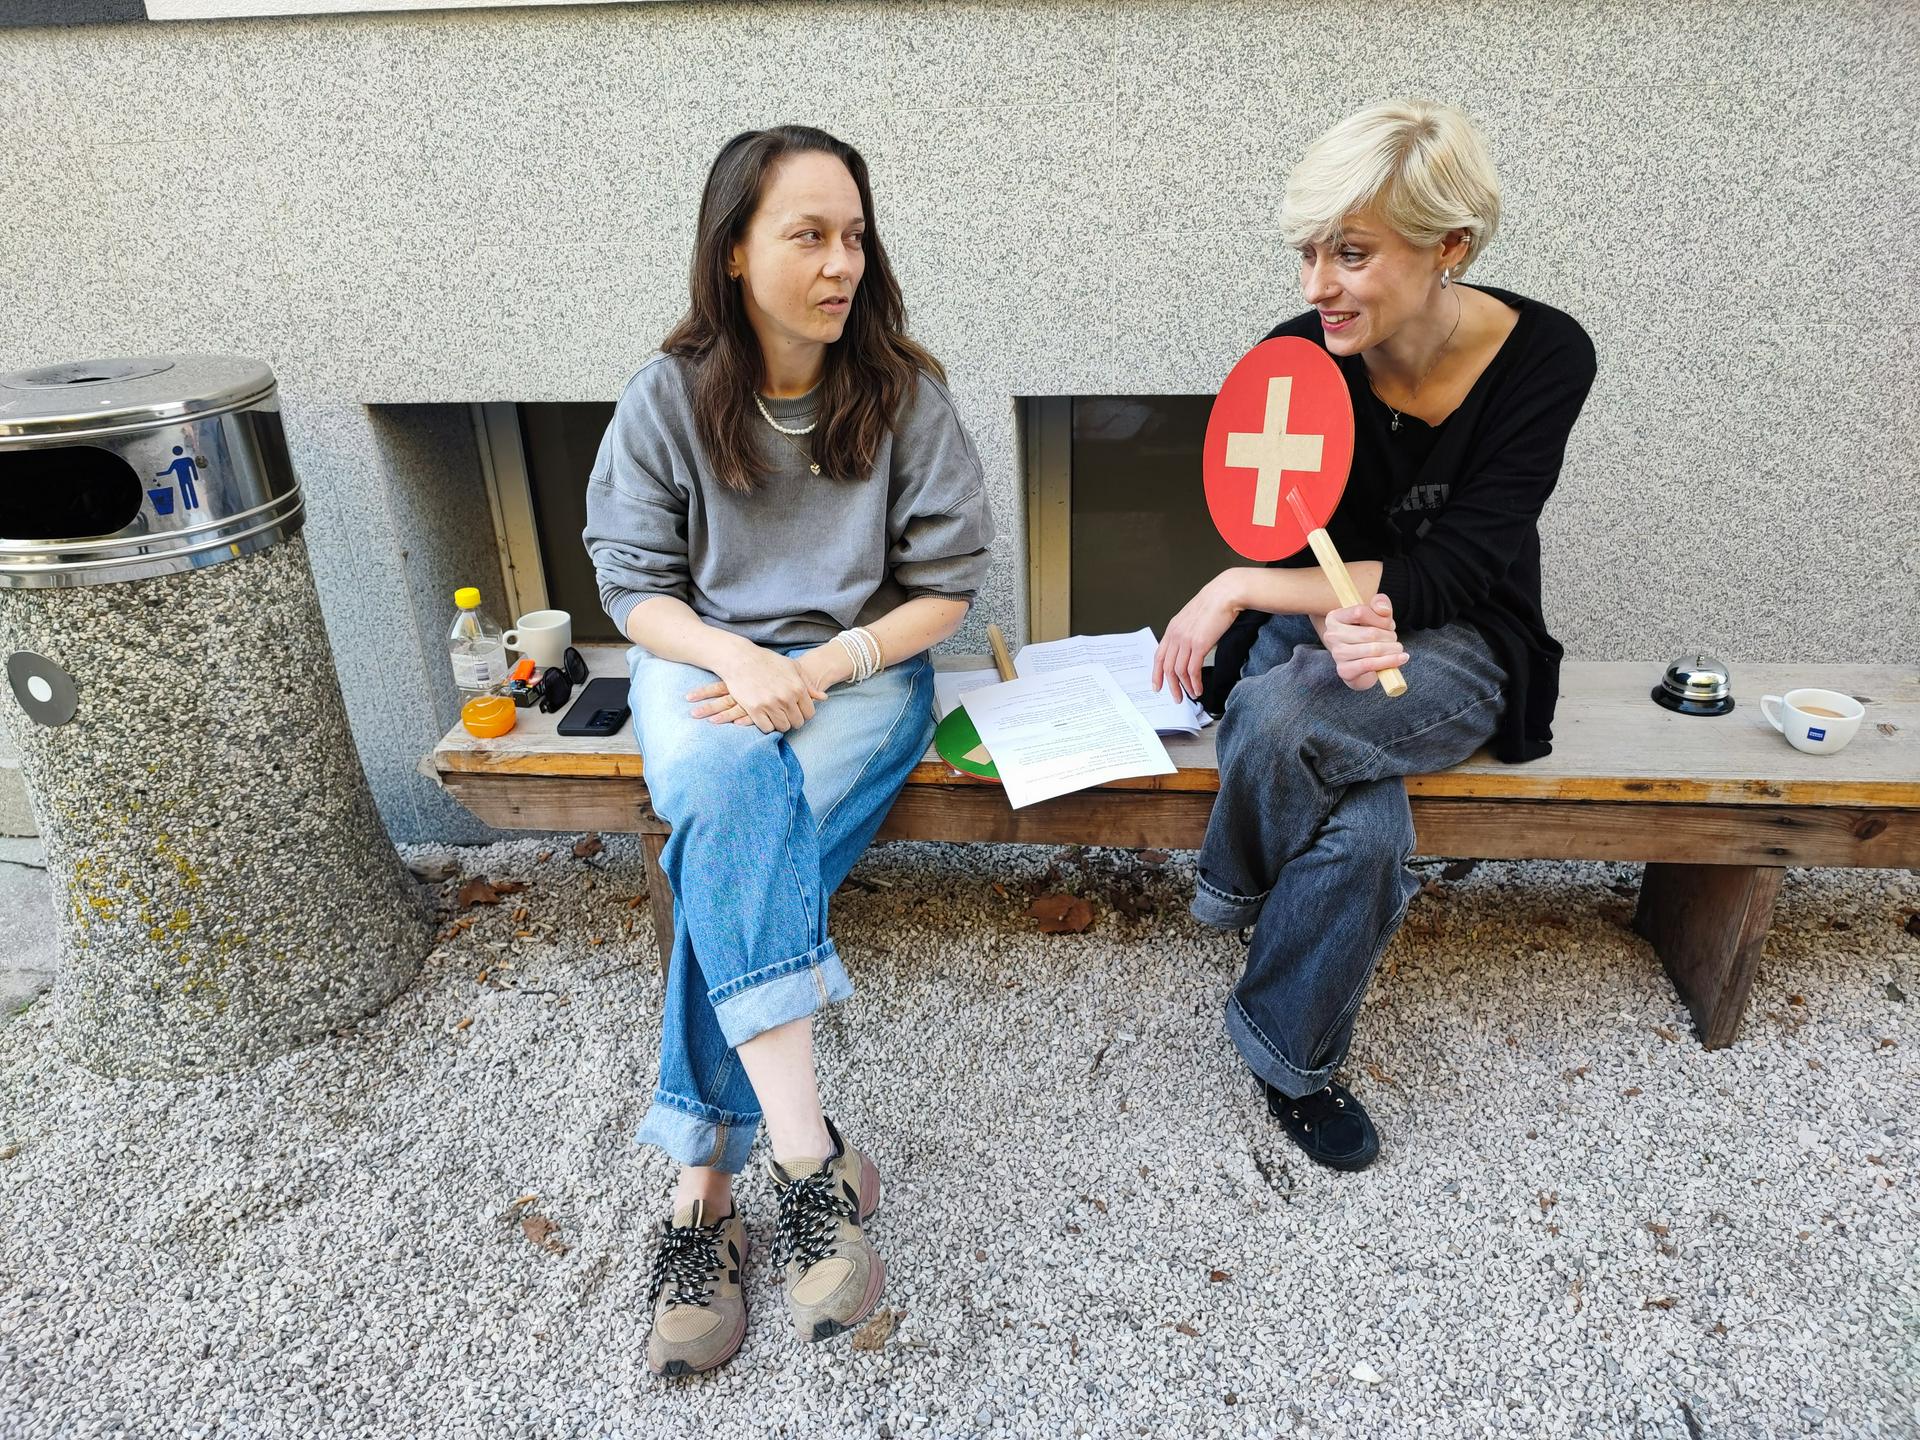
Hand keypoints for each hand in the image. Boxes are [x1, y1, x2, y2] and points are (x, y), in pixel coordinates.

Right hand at [692, 644, 828, 732]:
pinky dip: (767, 725)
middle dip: (793, 720)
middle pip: (797, 723)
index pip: (809, 713)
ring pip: (783, 727)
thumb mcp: (793, 667)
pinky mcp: (755, 709)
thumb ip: (809, 684)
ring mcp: (770, 704)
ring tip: (776, 715)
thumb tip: (823, 698)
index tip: (796, 710)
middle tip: (785, 714)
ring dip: (780, 724)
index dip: (803, 714)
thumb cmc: (769, 661)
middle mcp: (786, 697)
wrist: (741, 659)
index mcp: (798, 687)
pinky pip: (767, 728)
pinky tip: (765, 717)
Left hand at [1153, 571, 1241, 702]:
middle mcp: (1176, 635)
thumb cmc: (1214, 603)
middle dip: (1171, 686)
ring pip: (1179, 671)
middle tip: (1176, 697)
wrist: (1225, 594)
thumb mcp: (1193, 617)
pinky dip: (1194, 682)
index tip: (1157, 686)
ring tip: (1192, 695)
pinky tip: (1198, 688)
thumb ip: (1187, 632)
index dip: (1157, 673)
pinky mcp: (1199, 644)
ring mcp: (1186, 640)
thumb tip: (1190, 649)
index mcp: (1173, 628)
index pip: (1159, 656)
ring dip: (1185, 686)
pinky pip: (1192, 669)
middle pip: (1167, 667)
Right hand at [1323, 595, 1409, 690]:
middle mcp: (1331, 635)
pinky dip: (1389, 661)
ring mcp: (1337, 654)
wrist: (1361, 664)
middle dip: (1389, 637)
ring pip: (1372, 649)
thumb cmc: (1368, 634)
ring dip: (1392, 649)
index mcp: (1335, 617)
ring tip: (1397, 649)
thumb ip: (1380, 604)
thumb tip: (1383, 610)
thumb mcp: (1376, 614)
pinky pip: (1370, 664)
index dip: (1380, 618)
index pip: (1360, 612)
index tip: (1389, 625)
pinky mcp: (1344, 670)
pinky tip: (1400, 658)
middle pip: (1370, 633)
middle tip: (1395, 640)